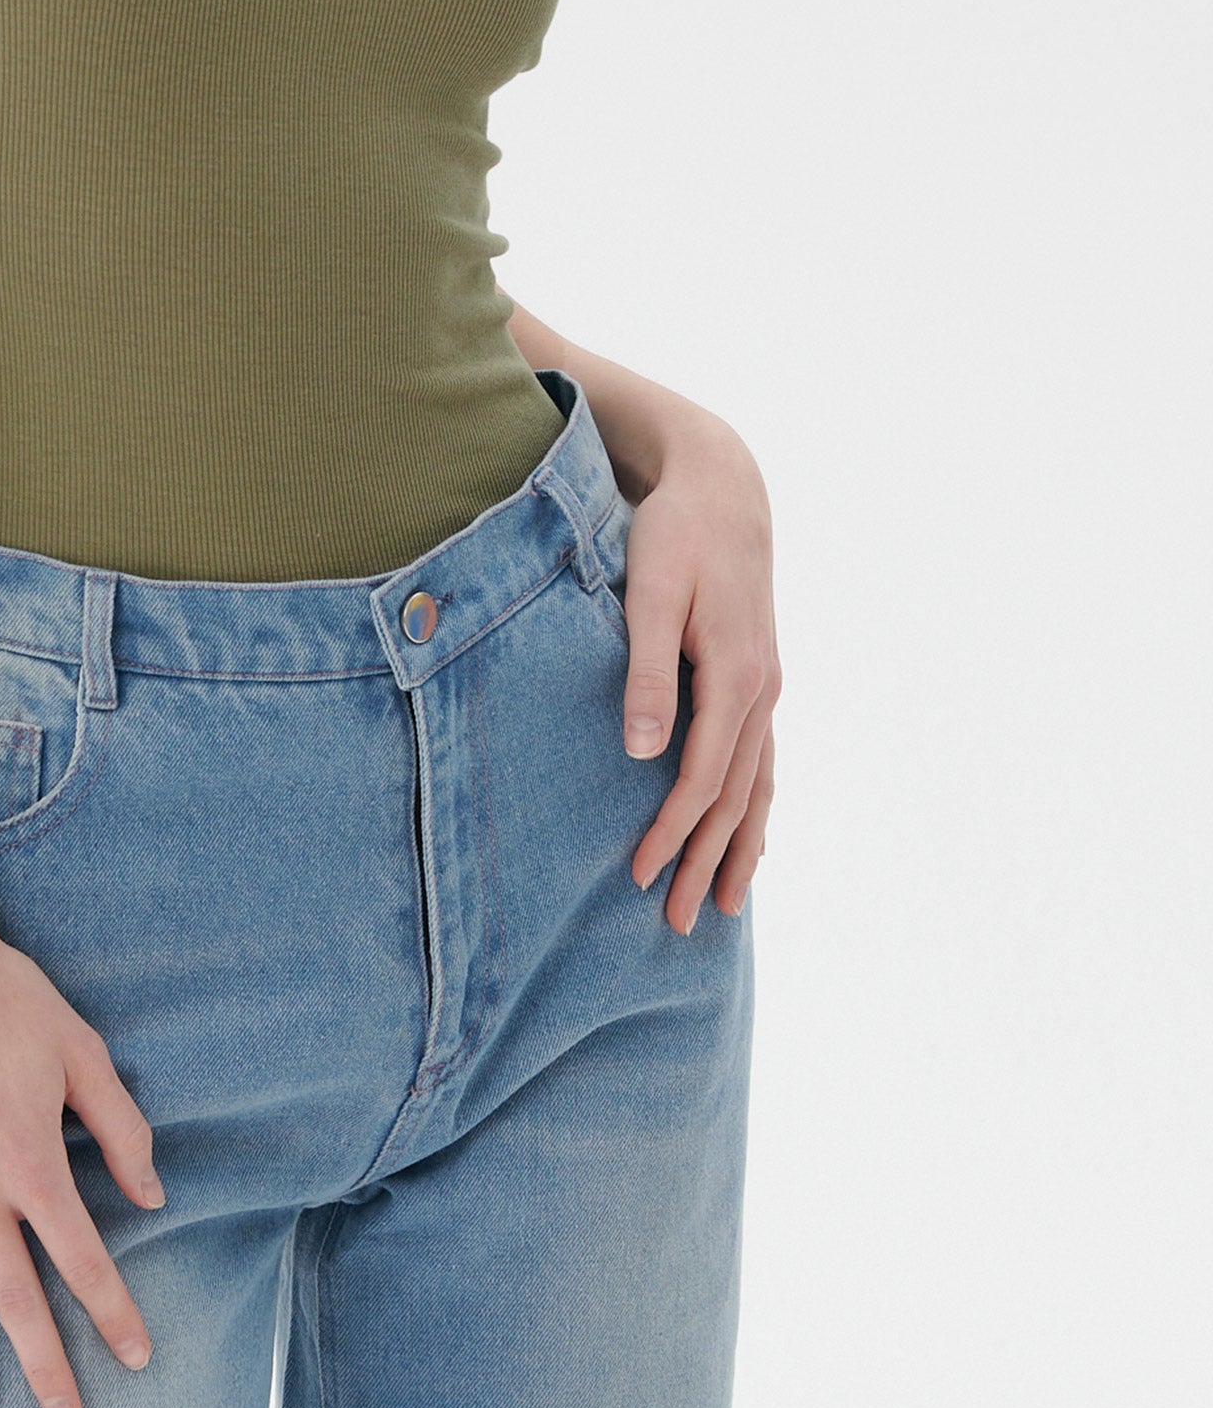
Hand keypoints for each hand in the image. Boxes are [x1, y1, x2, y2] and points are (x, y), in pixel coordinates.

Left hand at [617, 416, 780, 935]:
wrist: (723, 485)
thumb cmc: (676, 533)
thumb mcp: (651, 592)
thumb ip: (647, 672)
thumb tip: (642, 753)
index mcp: (735, 675)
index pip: (703, 776)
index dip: (673, 830)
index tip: (640, 872)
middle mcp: (761, 689)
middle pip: (735, 797)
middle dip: (706, 861)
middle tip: (674, 922)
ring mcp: (767, 686)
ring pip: (758, 786)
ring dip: (739, 848)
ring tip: (722, 906)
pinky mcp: (758, 677)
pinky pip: (763, 760)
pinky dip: (757, 807)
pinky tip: (750, 837)